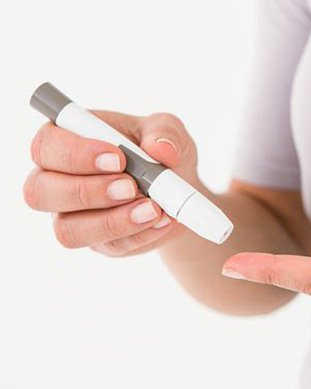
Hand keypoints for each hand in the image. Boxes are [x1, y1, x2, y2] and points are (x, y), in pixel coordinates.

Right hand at [24, 111, 199, 255]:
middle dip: (88, 191)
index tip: (118, 158)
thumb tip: (161, 149)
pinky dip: (138, 235)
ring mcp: (71, 216)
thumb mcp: (167, 129)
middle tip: (132, 187)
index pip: (46, 146)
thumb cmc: (159, 150)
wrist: (180, 188)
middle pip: (40, 192)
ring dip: (112, 222)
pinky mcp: (97, 242)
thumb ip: (164, 132)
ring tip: (152, 210)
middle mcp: (56, 179)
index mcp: (65, 139)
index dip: (76, 154)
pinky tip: (162, 221)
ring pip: (68, 230)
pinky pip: (107, 246)